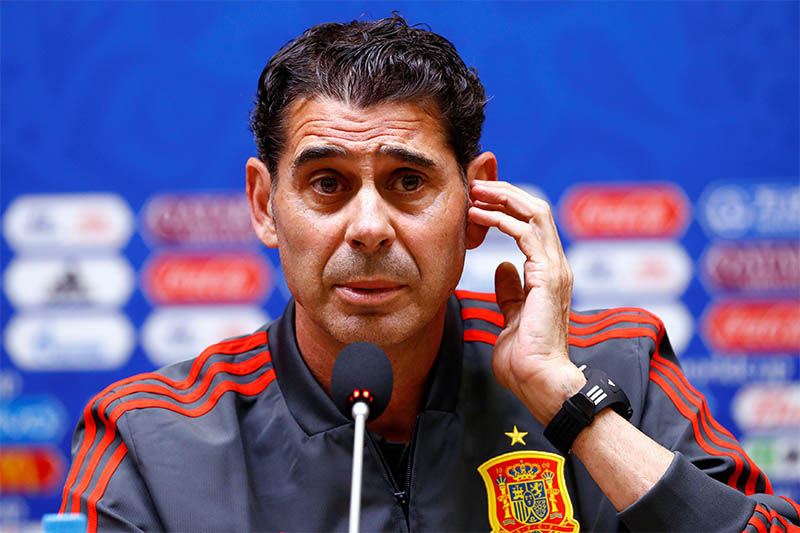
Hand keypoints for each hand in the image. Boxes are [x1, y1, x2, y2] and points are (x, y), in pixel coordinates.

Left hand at [468, 180, 585, 423]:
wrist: (539, 380)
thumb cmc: (525, 357)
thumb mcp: (511, 316)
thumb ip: (510, 291)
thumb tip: (502, 268)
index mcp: (548, 274)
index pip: (532, 225)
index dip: (507, 207)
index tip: (479, 201)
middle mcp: (555, 266)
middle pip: (535, 211)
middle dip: (505, 193)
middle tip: (475, 185)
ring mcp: (554, 269)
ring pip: (534, 213)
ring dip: (503, 198)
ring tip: (475, 192)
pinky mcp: (547, 276)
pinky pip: (525, 233)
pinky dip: (502, 218)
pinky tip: (479, 215)